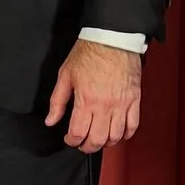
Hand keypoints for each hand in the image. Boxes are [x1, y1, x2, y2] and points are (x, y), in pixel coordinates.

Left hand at [44, 38, 140, 153]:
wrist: (112, 38)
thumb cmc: (89, 53)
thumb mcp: (66, 75)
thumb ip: (57, 101)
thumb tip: (50, 121)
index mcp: (86, 100)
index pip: (78, 133)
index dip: (71, 141)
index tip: (69, 138)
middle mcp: (105, 106)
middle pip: (97, 140)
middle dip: (87, 147)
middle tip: (83, 144)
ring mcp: (122, 104)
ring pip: (116, 136)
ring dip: (106, 143)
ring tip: (99, 138)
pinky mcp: (134, 100)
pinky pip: (133, 125)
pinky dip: (126, 134)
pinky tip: (119, 133)